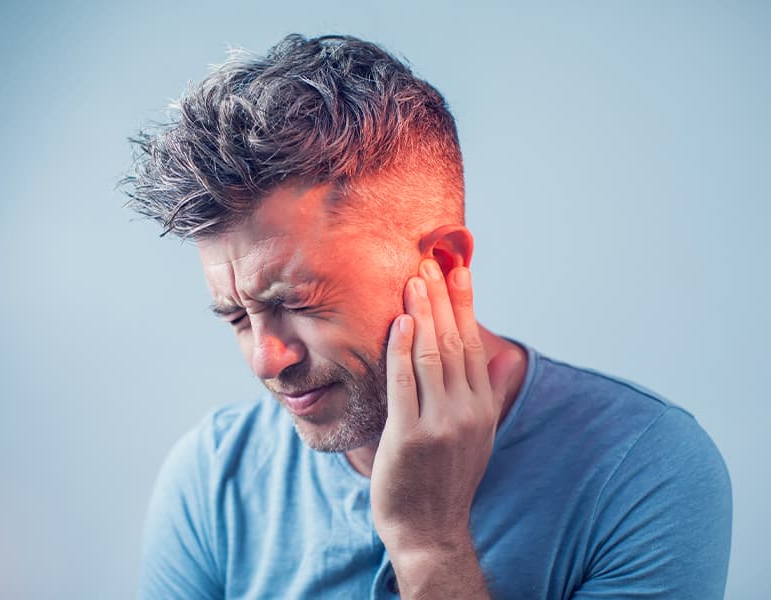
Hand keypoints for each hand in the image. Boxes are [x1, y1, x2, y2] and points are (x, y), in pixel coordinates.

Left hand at [370, 258, 521, 564]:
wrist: (429, 531)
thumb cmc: (445, 479)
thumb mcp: (477, 436)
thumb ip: (488, 393)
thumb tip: (504, 357)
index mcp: (482, 407)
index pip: (474, 343)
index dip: (465, 303)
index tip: (458, 268)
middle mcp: (467, 411)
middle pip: (455, 340)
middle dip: (443, 296)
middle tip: (431, 258)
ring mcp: (440, 423)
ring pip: (433, 354)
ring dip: (424, 312)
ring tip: (414, 277)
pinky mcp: (410, 435)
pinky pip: (405, 382)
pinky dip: (402, 349)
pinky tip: (400, 322)